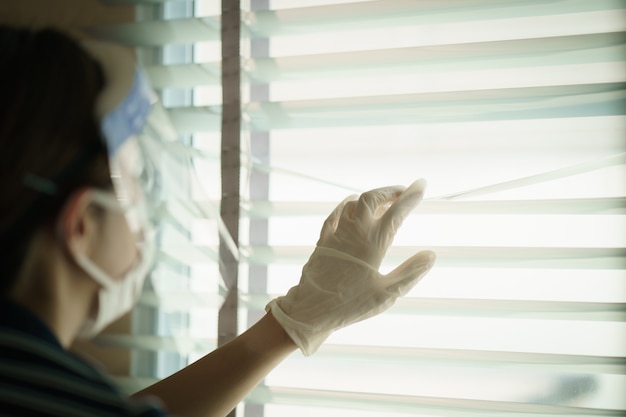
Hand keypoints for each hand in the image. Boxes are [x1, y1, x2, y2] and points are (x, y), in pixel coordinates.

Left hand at [266, 180, 435, 355]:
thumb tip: (430, 255)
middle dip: (389, 191)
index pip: (396, 211)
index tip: (421, 185)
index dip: (411, 196)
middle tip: (403, 192)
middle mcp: (354, 232)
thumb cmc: (350, 304)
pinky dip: (348, 205)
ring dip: (371, 197)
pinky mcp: (323, 240)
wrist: (310, 309)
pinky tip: (352, 206)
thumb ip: (411, 272)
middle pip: (372, 198)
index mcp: (373, 243)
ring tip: (384, 201)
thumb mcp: (387, 293)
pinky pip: (336, 213)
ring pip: (354, 203)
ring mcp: (336, 233)